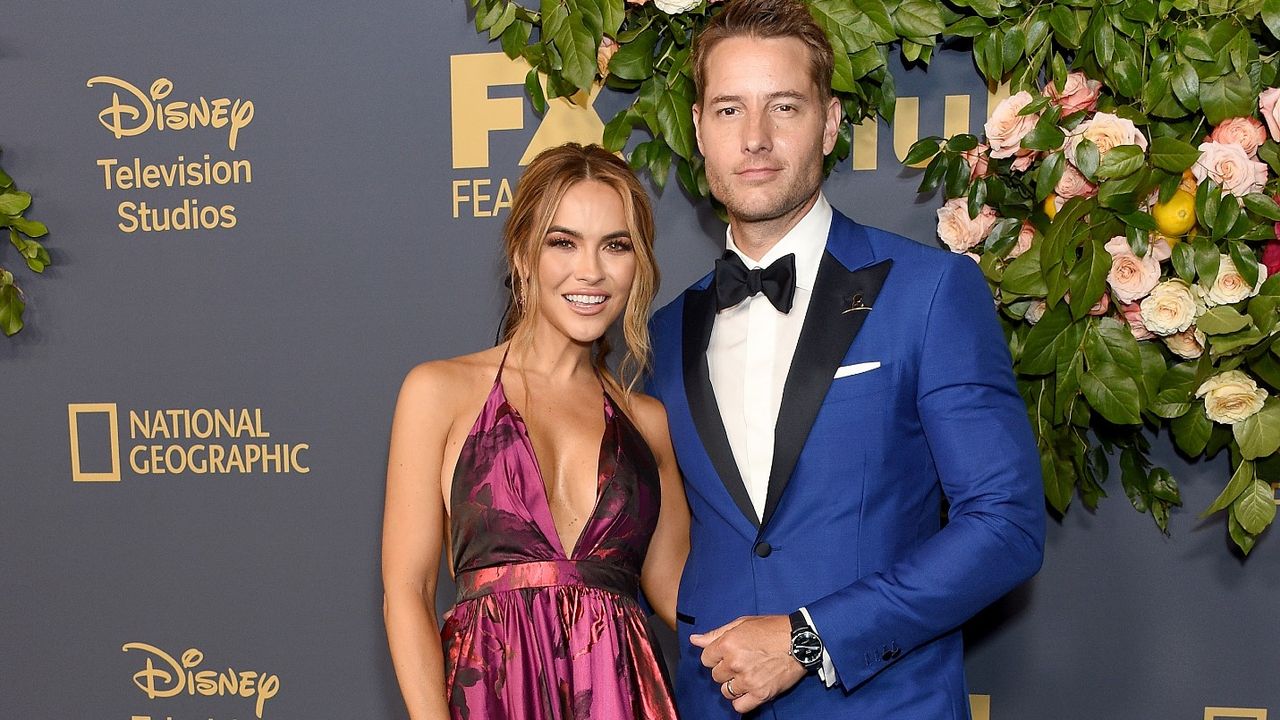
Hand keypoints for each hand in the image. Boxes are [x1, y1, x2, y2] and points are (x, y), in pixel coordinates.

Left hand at [689, 615, 805, 713]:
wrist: (800, 640)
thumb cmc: (773, 629)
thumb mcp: (742, 624)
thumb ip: (716, 633)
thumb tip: (694, 640)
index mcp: (728, 643)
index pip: (706, 658)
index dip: (715, 656)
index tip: (727, 654)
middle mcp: (735, 663)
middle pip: (715, 675)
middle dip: (725, 670)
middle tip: (741, 663)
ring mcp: (747, 680)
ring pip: (726, 691)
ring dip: (733, 685)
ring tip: (746, 675)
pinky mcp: (761, 693)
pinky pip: (739, 706)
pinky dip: (742, 701)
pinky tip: (749, 690)